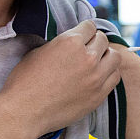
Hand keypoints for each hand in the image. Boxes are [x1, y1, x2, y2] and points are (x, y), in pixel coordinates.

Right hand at [0, 20, 119, 138]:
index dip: (84, 30)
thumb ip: (60, 43)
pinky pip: (115, 78)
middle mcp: (87, 58)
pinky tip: (99, 76)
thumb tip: (70, 42)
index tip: (82, 35)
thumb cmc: (24, 82)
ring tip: (97, 61)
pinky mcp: (99, 95)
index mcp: (70, 42)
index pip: (90, 26)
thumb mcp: (38, 51)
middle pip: (104, 40)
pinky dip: (109, 74)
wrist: (24, 112)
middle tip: (88, 48)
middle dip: (95, 42)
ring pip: (115, 57)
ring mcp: (96, 78)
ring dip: (106, 56)